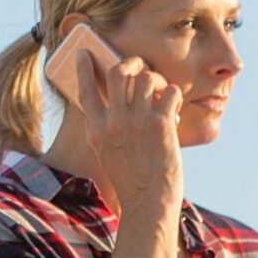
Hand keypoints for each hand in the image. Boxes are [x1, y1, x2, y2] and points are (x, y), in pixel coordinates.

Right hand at [68, 46, 182, 217]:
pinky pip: (170, 92)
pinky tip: (174, 108)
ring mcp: (137, 122)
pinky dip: (174, 95)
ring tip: (162, 93)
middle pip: (117, 73)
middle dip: (131, 62)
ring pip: (147, 77)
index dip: (83, 68)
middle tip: (139, 65)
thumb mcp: (107, 155)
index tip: (83, 53)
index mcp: (97, 130)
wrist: (148, 204)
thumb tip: (119, 102)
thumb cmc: (131, 182)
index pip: (86, 91)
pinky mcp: (160, 125)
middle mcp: (114, 122)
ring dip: (158, 80)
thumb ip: (107, 130)